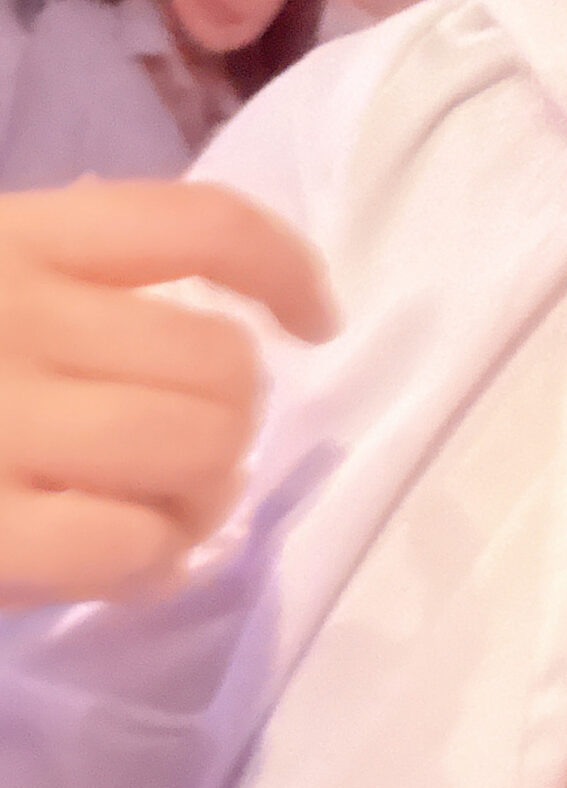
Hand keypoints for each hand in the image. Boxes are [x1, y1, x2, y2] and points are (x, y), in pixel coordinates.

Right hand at [0, 179, 336, 608]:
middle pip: (217, 363)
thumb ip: (64, 271)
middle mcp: (6, 311)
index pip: (196, 225)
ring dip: (203, 495)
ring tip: (164, 514)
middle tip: (193, 461)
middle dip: (233, 426)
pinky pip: (122, 541)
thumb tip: (222, 313)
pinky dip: (150, 560)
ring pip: (189, 446)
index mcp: (11, 237)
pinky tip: (132, 562)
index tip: (314, 321)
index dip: (285, 270)